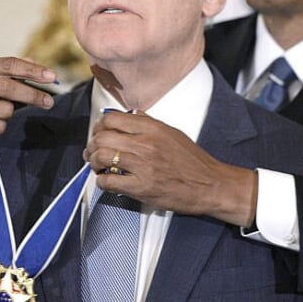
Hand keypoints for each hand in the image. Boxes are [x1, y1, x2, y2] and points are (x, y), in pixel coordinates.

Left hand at [84, 111, 257, 226]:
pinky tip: (108, 181)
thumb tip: (132, 115)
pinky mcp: (141, 187)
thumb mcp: (172, 132)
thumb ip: (150, 123)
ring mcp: (142, 166)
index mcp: (152, 128)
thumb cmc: (193, 161)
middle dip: (92, 145)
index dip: (99, 126)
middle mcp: (145, 143)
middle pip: (102, 137)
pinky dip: (102, 181)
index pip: (111, 119)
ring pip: (101, 157)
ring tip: (98, 166)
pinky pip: (108, 181)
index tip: (99, 134)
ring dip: (94, 162)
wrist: (210, 184)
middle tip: (93, 152)